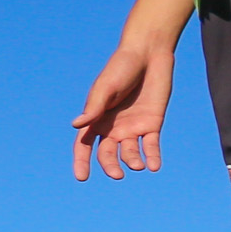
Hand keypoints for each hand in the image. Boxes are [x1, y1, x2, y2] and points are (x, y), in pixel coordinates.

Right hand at [72, 41, 173, 180]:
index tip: (82, 177)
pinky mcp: (152, 124)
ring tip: (137, 165)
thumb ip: (94, 107)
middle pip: (107, 153)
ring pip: (130, 152)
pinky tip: (154, 166)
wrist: (148, 54)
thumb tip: (76, 125)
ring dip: (132, 161)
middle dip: (110, 165)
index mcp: (96, 119)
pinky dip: (153, 157)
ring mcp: (133, 127)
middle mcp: (112, 127)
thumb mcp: (105, 87)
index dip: (82, 161)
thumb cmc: (121, 67)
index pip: (84, 145)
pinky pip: (151, 146)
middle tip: (117, 174)